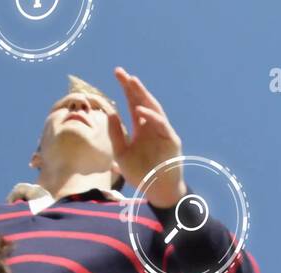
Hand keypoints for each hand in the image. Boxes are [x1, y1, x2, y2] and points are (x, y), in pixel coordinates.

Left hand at [104, 67, 185, 208]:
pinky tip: (140, 110)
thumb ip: (116, 135)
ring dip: (143, 95)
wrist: (157, 191)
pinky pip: (161, 125)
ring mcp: (163, 131)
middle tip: (121, 73)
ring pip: (153, 108)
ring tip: (133, 82)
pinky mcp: (171, 140)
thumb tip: (109, 114)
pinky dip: (151, 117)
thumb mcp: (121, 153)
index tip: (117, 74)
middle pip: (142, 101)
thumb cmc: (141, 173)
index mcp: (141, 127)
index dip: (126, 89)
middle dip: (133, 87)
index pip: (132, 103)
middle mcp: (152, 126)